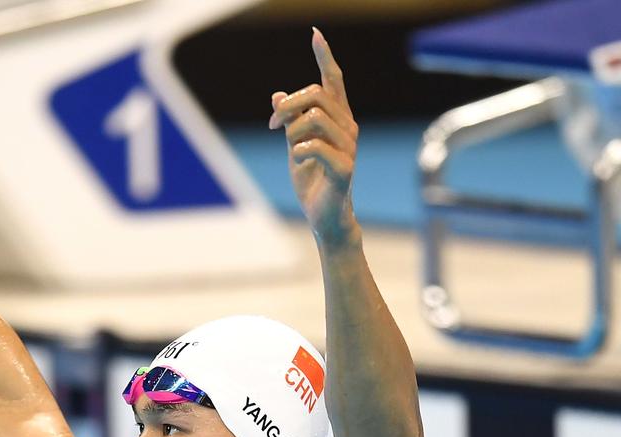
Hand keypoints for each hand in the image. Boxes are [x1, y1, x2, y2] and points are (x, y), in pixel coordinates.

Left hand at [269, 28, 357, 244]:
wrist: (324, 216)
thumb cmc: (312, 181)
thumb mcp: (294, 146)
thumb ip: (289, 122)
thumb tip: (278, 95)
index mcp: (338, 119)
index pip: (334, 81)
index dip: (324, 57)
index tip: (315, 33)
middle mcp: (348, 128)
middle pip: (317, 94)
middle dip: (289, 105)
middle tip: (273, 126)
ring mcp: (349, 147)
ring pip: (314, 118)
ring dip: (292, 131)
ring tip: (289, 148)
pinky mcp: (344, 168)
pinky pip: (314, 146)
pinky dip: (298, 151)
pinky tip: (298, 161)